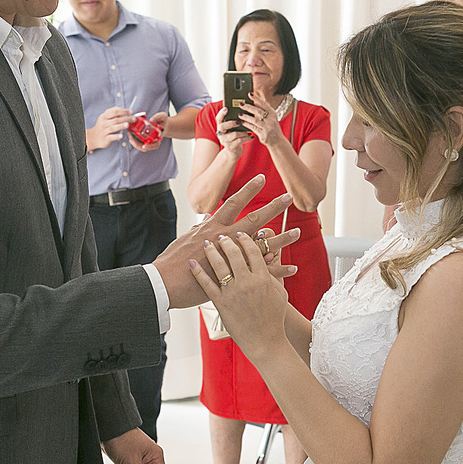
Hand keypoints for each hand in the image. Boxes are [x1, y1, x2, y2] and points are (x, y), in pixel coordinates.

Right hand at [87, 107, 132, 152]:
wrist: (93, 137)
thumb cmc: (102, 126)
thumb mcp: (105, 118)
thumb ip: (112, 113)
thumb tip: (123, 109)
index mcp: (104, 116)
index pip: (114, 111)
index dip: (123, 111)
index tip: (131, 112)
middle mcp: (104, 123)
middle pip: (116, 119)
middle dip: (126, 118)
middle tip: (134, 119)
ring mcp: (104, 131)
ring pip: (113, 127)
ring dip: (121, 126)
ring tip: (127, 124)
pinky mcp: (105, 138)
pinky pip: (111, 137)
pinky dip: (116, 136)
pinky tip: (121, 136)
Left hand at [131, 112, 168, 152]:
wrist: (162, 122)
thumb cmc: (162, 120)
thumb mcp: (162, 116)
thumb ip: (157, 117)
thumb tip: (150, 120)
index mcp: (159, 137)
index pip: (155, 145)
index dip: (149, 147)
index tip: (144, 146)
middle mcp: (153, 141)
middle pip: (145, 148)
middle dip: (137, 144)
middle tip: (131, 139)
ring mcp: (148, 140)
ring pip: (140, 145)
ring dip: (134, 142)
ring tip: (129, 135)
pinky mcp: (143, 137)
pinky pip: (138, 140)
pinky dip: (133, 138)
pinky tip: (130, 132)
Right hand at [152, 175, 299, 307]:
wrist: (165, 283)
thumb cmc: (171, 262)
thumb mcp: (185, 238)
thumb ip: (200, 228)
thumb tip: (206, 217)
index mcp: (213, 227)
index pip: (234, 203)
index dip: (249, 190)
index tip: (262, 179)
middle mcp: (225, 238)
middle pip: (254, 219)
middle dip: (273, 207)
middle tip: (288, 197)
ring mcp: (231, 257)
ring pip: (262, 245)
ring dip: (282, 238)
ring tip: (298, 231)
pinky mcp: (234, 276)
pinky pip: (261, 273)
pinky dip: (278, 270)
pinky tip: (292, 268)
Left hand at [189, 231, 289, 361]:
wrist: (265, 341)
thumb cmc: (274, 317)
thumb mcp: (280, 292)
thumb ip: (272, 273)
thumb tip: (268, 256)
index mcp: (263, 278)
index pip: (252, 250)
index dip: (244, 239)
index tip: (239, 233)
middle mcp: (247, 283)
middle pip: (233, 253)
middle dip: (226, 241)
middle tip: (221, 235)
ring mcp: (232, 293)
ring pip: (219, 265)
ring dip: (211, 251)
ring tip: (207, 243)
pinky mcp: (221, 303)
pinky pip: (206, 284)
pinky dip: (198, 272)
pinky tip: (192, 263)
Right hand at [215, 106, 253, 156]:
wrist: (232, 152)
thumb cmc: (234, 137)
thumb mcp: (233, 130)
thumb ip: (234, 122)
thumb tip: (244, 112)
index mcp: (220, 127)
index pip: (218, 119)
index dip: (221, 113)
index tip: (227, 108)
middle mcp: (220, 134)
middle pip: (222, 126)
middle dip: (231, 123)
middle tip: (239, 123)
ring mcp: (225, 141)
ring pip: (234, 134)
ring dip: (243, 132)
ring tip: (249, 131)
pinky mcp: (230, 147)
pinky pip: (240, 140)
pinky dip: (247, 138)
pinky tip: (251, 137)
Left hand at [239, 90, 285, 147]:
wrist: (277, 141)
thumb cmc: (272, 128)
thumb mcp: (272, 118)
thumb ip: (265, 110)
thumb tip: (256, 100)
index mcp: (273, 114)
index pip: (264, 104)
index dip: (257, 99)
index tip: (249, 94)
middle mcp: (271, 120)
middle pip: (258, 111)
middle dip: (249, 107)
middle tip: (241, 104)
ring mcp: (268, 128)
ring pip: (255, 120)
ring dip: (246, 117)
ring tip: (240, 114)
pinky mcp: (263, 135)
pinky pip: (253, 128)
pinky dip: (247, 125)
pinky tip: (242, 122)